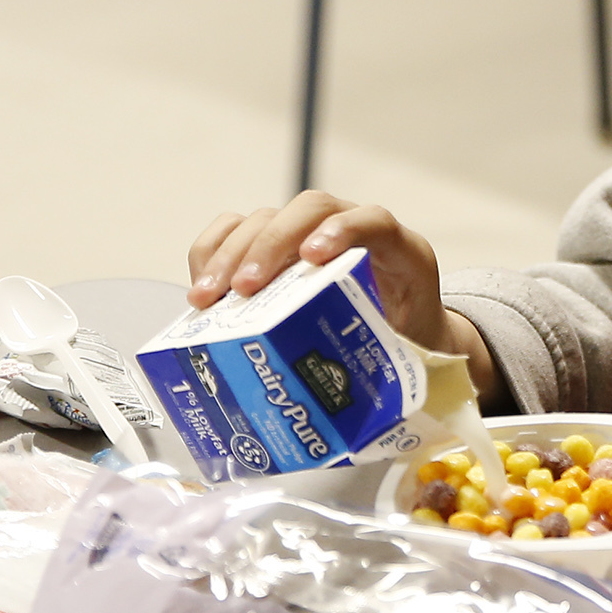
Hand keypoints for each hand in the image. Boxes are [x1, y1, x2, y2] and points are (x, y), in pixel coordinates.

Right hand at [188, 191, 496, 399]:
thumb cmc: (407, 341)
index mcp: (398, 253)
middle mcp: (350, 230)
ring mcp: (309, 232)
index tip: (312, 257)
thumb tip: (351, 401)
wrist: (409, 330)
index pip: (373, 221)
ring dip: (229, 254)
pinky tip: (200, 292)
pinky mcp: (275, 245)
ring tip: (206, 299)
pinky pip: (236, 230)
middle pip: (309, 211)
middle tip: (244, 289)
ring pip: (265, 218)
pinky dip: (212, 253)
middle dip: (270, 246)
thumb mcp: (410, 352)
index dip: (342, 230)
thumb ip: (391, 362)